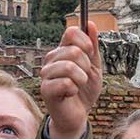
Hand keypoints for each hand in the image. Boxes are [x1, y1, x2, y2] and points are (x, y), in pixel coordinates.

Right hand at [40, 22, 102, 138]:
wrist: (79, 115)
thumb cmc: (85, 90)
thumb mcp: (94, 66)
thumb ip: (92, 46)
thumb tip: (90, 23)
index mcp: (62, 50)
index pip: (71, 32)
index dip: (86, 42)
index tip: (90, 54)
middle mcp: (51, 59)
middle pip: (74, 50)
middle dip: (87, 66)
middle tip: (84, 76)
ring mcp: (46, 74)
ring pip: (70, 67)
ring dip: (81, 79)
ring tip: (78, 86)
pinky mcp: (46, 89)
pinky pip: (66, 83)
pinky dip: (74, 90)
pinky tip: (70, 94)